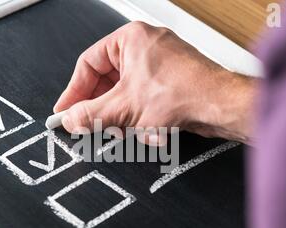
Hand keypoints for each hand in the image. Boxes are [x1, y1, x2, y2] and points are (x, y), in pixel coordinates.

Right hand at [54, 21, 255, 143]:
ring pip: (125, 93)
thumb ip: (89, 115)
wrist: (220, 106)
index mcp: (130, 39)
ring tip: (122, 131)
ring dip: (119, 116)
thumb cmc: (183, 93)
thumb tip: (70, 119)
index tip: (65, 111)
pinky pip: (142, 99)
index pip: (88, 64)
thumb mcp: (123, 108)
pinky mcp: (170, 83)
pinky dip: (136, 116)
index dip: (73, 91)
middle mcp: (145, 48)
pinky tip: (142, 130)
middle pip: (107, 80)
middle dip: (100, 108)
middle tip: (89, 126)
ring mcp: (159, 65)